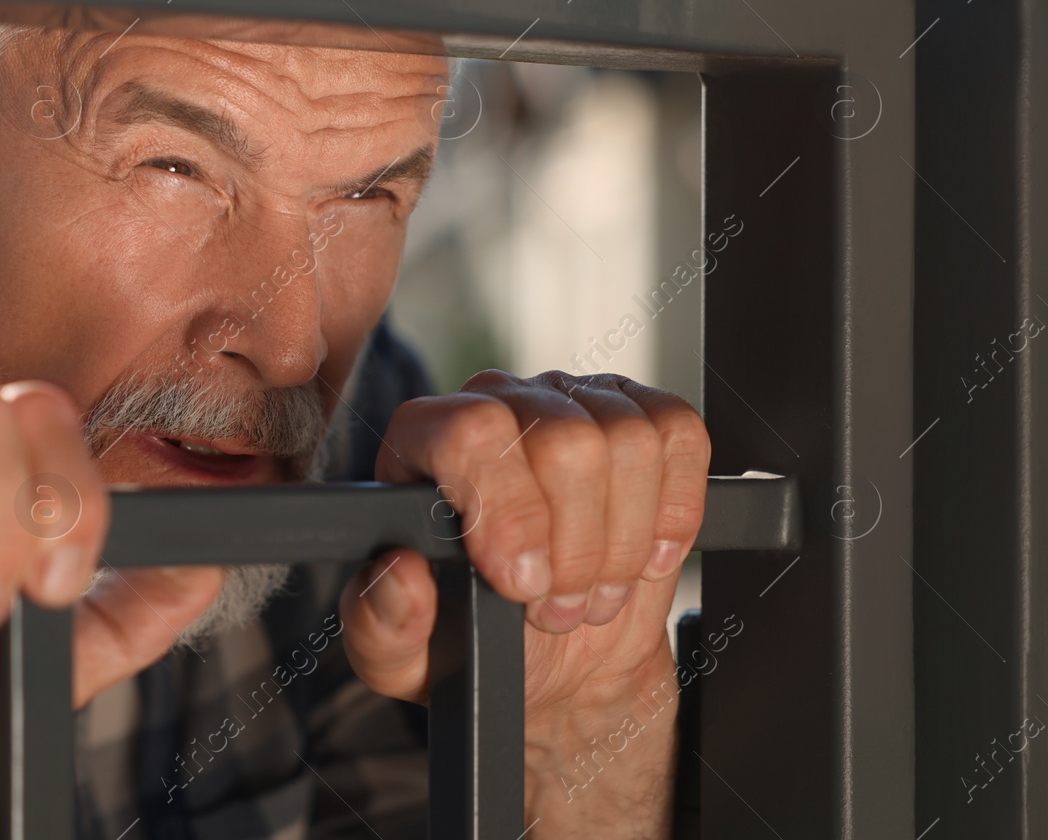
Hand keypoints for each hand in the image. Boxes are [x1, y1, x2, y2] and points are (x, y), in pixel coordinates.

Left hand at [336, 370, 708, 833]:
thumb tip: (398, 570)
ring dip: (621, 542)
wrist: (550, 658)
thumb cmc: (466, 643)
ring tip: (591, 593)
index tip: (518, 584)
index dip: (507, 508)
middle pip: (563, 439)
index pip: (470, 431)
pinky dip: (673, 511)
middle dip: (575, 547)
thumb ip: (382, 623)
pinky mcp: (639, 415)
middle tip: (556, 607)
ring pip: (627, 440)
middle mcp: (496, 404)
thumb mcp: (403, 660)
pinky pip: (679, 435)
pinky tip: (642, 558)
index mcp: (423, 442)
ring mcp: (571, 402)